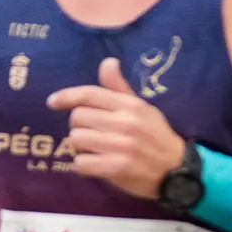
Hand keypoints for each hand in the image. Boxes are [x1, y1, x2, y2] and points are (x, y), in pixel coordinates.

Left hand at [48, 58, 183, 201]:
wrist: (177, 169)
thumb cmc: (155, 136)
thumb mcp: (142, 109)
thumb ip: (120, 88)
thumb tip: (108, 62)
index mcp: (131, 106)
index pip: (90, 95)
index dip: (66, 97)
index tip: (53, 102)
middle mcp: (126, 123)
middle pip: (77, 118)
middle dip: (80, 126)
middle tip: (94, 134)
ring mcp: (123, 146)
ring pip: (77, 140)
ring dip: (81, 147)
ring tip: (96, 150)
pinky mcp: (118, 167)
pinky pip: (82, 163)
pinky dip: (84, 165)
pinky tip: (97, 164)